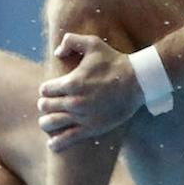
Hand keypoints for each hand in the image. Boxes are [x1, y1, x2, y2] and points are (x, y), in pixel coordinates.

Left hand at [37, 33, 144, 151]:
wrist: (138, 81)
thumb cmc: (115, 61)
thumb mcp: (93, 43)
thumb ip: (71, 41)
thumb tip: (57, 53)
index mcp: (71, 82)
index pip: (45, 90)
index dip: (47, 89)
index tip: (53, 90)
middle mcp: (74, 101)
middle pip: (45, 106)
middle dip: (46, 104)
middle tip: (51, 104)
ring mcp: (82, 116)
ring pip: (50, 123)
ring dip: (47, 122)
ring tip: (50, 121)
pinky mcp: (91, 128)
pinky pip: (67, 139)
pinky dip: (56, 142)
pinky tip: (53, 143)